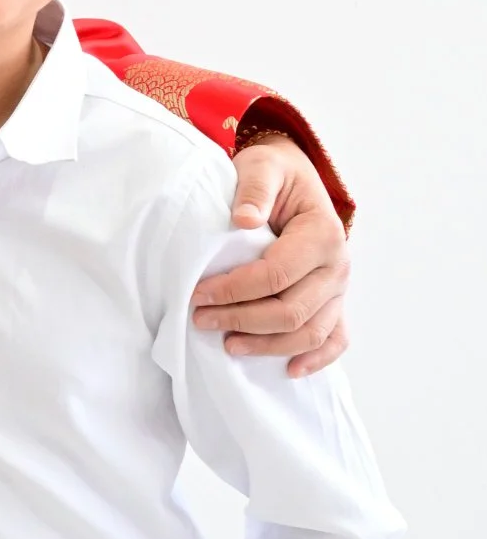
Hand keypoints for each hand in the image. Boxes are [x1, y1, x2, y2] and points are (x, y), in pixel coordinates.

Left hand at [191, 135, 349, 375]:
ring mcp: (339, 288)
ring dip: (268, 345)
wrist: (294, 180)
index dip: (235, 289)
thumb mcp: (262, 167)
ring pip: (310, 331)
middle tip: (201, 320)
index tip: (198, 294)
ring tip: (228, 346)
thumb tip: (243, 220)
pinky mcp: (334, 301)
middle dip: (242, 320)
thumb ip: (254, 189)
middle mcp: (337, 265)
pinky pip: (335, 338)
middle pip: (292, 310)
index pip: (276, 274)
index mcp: (322, 233)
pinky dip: (316, 359)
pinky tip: (289, 371)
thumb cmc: (276, 174)